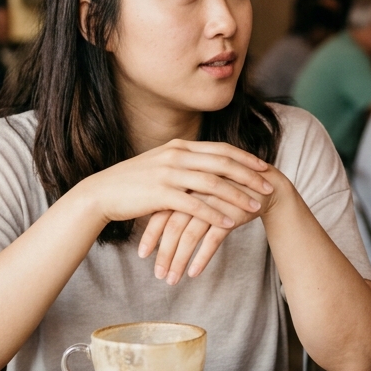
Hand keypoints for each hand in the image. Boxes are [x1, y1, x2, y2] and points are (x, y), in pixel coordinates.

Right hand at [79, 139, 273, 237]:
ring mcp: (168, 174)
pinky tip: (229, 223)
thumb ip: (183, 163)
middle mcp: (176, 156)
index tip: (264, 167)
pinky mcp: (160, 194)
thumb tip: (206, 166)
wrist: (101, 194)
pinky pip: (195, 204)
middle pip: (222, 163)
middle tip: (269, 186)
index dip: (245, 158)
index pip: (220, 149)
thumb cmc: (133, 183)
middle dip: (249, 175)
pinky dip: (215, 213)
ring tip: (255, 207)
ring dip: (237, 196)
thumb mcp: (161, 165)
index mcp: (179, 147)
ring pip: (212, 183)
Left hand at [138, 170, 285, 284]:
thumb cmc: (228, 191)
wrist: (265, 186)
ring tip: (172, 280)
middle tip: (158, 275)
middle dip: (164, 254)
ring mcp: (214, 203)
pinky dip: (201, 258)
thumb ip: (181, 202)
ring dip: (179, 260)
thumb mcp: (202, 192)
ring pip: (190, 235)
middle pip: (173, 226)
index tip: (142, 255)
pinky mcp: (231, 214)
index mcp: (185, 184)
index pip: (160, 212)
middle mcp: (196, 192)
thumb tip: (156, 224)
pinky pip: (212, 239)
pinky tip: (194, 273)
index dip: (151, 235)